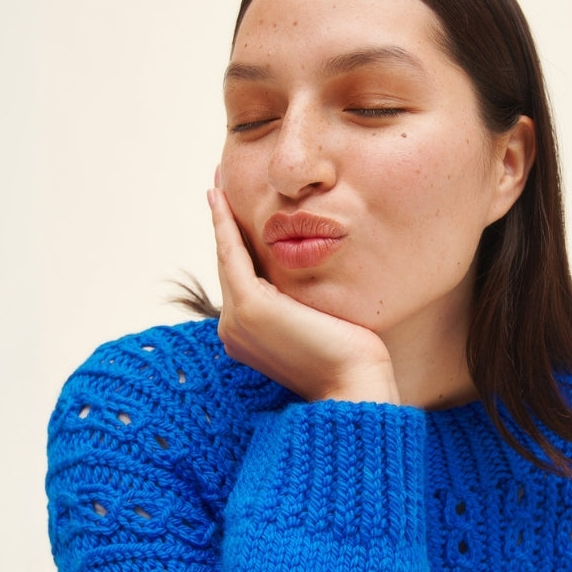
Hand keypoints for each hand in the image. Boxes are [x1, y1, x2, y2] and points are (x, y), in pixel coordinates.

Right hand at [208, 186, 400, 403]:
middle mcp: (233, 330)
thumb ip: (302, 301)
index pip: (241, 281)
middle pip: (229, 266)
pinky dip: (224, 224)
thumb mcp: (320, 321)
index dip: (235, 245)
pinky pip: (231, 254)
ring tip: (216, 186)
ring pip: (227, 257)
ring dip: (219, 218)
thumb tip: (309, 276)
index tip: (231, 214)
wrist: (355, 385)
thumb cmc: (351, 359)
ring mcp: (237, 320)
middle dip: (223, 226)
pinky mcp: (251, 307)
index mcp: (248, 336)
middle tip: (217, 188)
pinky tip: (220, 198)